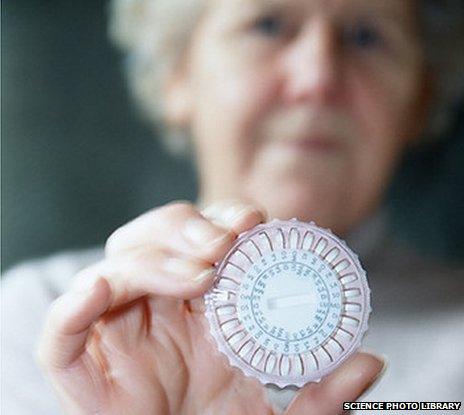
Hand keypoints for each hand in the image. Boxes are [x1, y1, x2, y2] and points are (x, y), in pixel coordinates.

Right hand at [37, 201, 384, 414]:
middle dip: (188, 226)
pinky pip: (62, 332)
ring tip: (197, 273)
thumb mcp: (280, 411)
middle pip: (156, 234)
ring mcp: (117, 329)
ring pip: (117, 265)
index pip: (204, 234)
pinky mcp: (81, 367)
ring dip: (154, 257)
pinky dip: (73, 309)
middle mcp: (158, 303)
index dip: (225, 216)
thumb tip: (370, 361)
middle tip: (226, 244)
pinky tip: (98, 293)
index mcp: (201, 303)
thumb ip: (323, 392)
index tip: (255, 220)